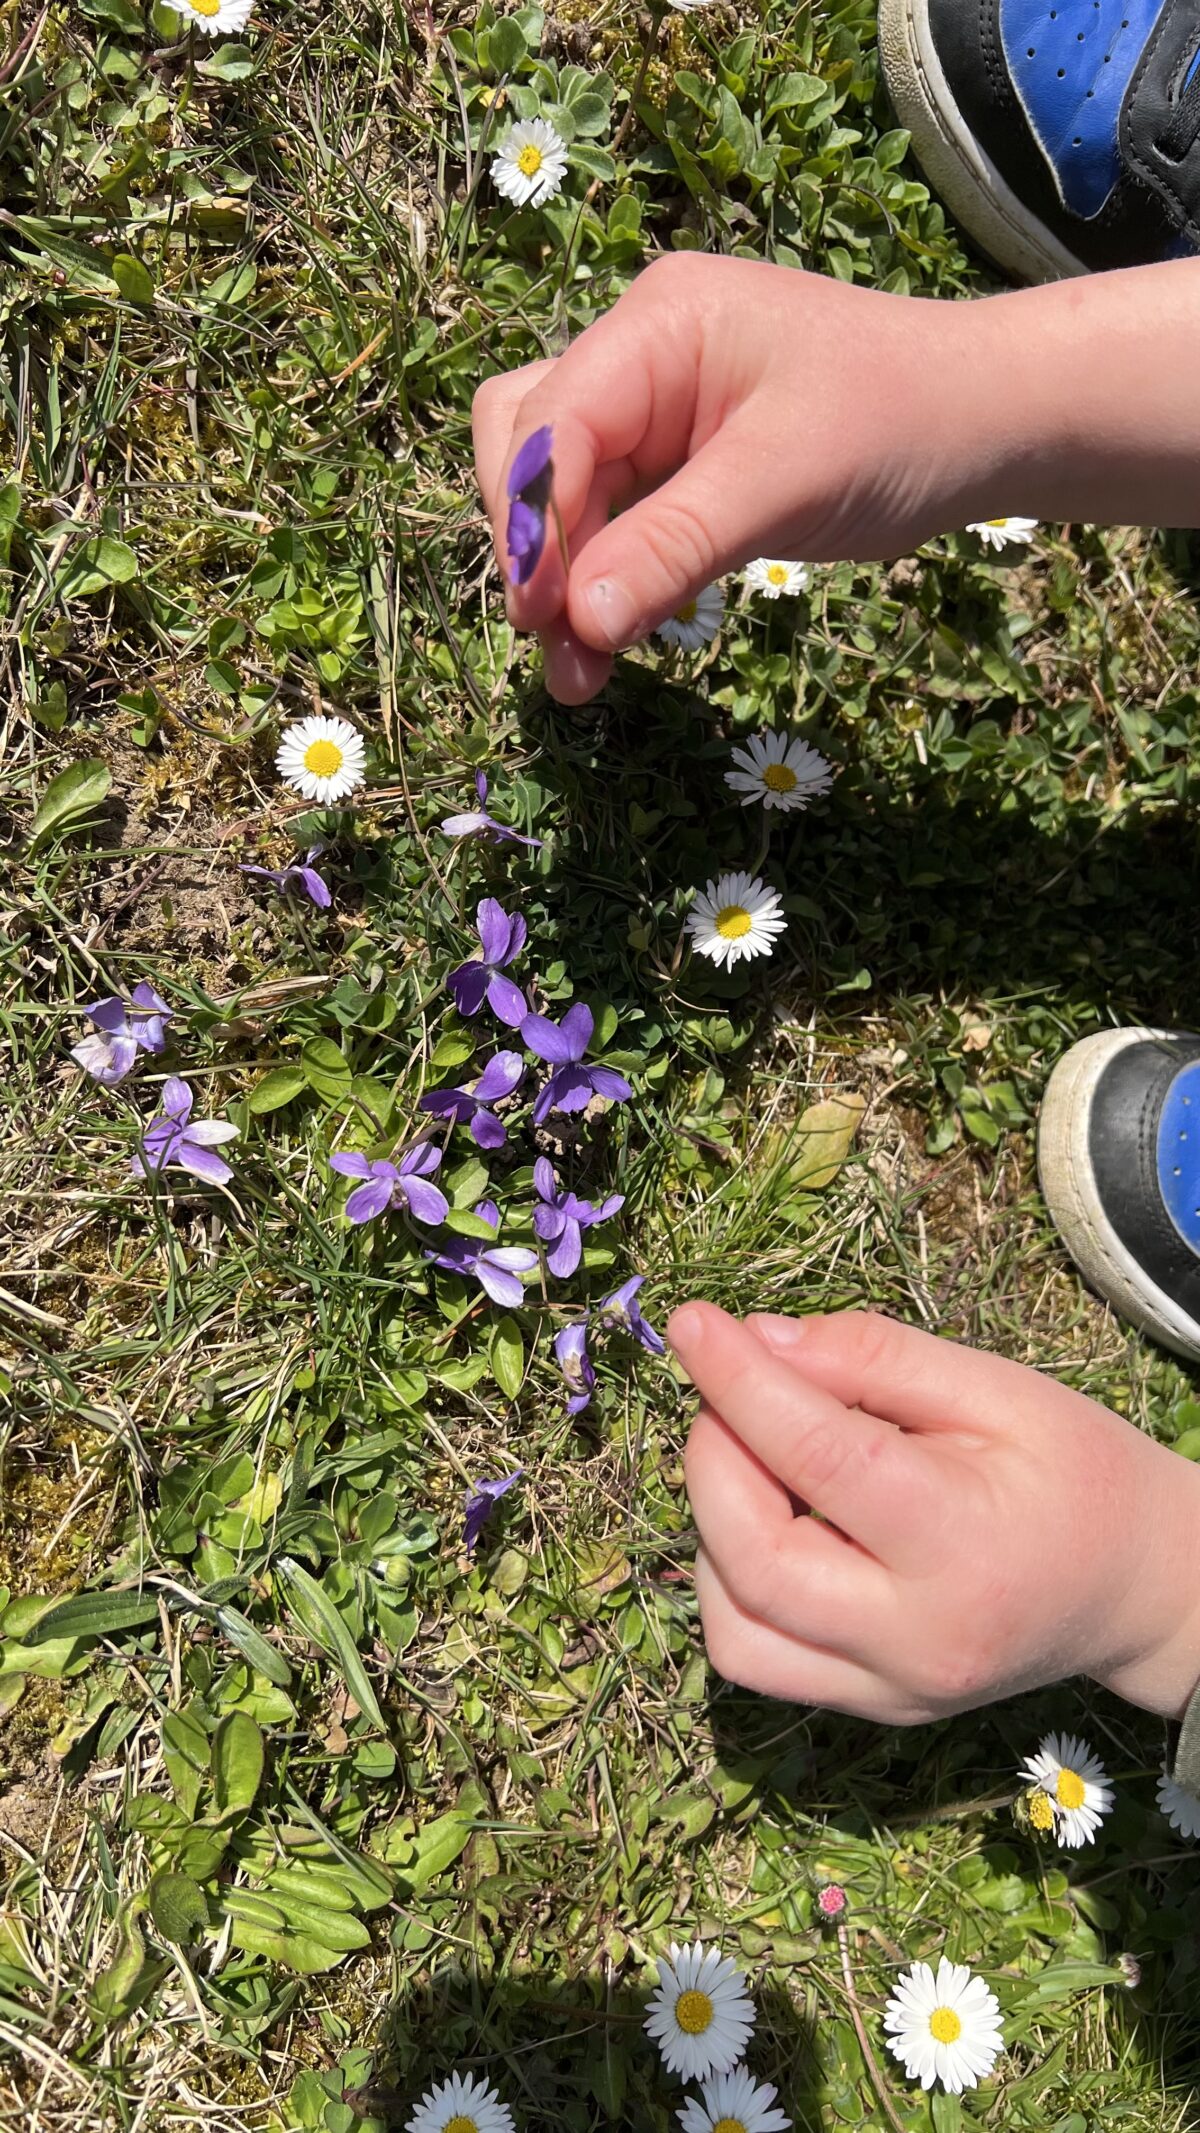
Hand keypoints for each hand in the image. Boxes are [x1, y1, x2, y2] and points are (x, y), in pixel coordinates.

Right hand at [472, 254, 996, 703]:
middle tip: (566, 655)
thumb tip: (578, 621)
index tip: (542, 620)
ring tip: (582, 671)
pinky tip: (614, 638)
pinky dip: (602, 579)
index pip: (550, 421)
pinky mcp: (675, 460)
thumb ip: (673, 546)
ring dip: (560, 578)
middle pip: (526, 448)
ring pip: (557, 491)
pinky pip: (608, 517)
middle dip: (533, 552)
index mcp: (660, 324)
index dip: (529, 523)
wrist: (986, 422)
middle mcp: (640, 353)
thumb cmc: (901, 424)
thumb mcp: (785, 484)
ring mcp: (654, 407)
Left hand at [672, 1302, 1199, 1723]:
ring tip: (754, 1460)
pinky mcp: (872, 1709)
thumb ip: (875, 1357)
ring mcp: (893, 1690)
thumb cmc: (1076, 1473)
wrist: (1138, 1588)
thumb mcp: (997, 1387)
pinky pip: (758, 1657)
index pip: (821, 1458)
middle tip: (726, 1393)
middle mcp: (921, 1639)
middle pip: (755, 1560)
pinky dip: (733, 1583)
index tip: (693, 1323)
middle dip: (711, 1460)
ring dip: (712, 1531)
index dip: (741, 1382)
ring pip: (736, 1631)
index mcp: (967, 1545)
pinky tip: (770, 1522)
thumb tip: (755, 1339)